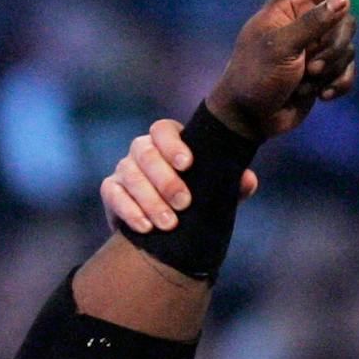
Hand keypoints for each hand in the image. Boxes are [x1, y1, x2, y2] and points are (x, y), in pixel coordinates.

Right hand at [102, 118, 259, 233]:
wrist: (168, 227)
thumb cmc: (196, 201)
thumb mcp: (215, 192)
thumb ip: (232, 184)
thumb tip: (247, 180)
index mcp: (167, 141)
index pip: (162, 130)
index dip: (173, 145)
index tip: (188, 164)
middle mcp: (142, 150)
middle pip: (145, 153)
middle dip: (164, 179)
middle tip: (183, 203)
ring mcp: (124, 169)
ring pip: (130, 175)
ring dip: (150, 201)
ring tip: (169, 223)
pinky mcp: (111, 190)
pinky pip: (113, 194)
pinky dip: (130, 211)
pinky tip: (146, 228)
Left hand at [205, 0, 358, 140]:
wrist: (249, 119)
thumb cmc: (255, 78)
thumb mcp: (280, 48)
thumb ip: (313, 23)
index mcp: (290, 7)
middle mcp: (305, 22)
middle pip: (346, 21)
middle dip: (334, 49)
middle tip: (310, 69)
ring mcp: (315, 46)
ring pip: (349, 48)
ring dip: (330, 70)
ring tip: (305, 84)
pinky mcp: (324, 70)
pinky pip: (348, 69)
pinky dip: (339, 84)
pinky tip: (323, 96)